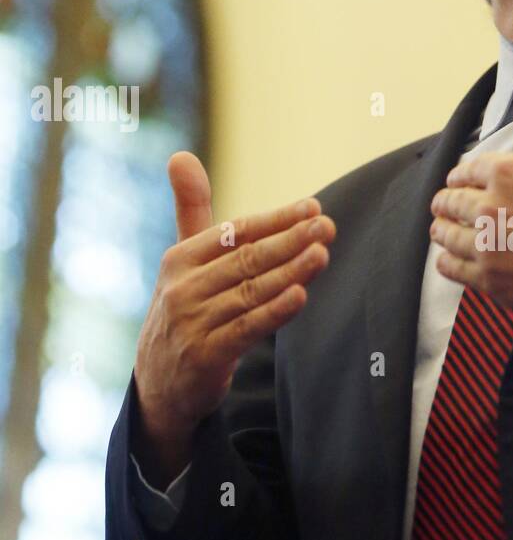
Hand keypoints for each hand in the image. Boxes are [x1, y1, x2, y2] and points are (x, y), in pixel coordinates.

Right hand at [132, 152, 335, 484]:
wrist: (158, 384)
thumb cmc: (183, 310)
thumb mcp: (182, 262)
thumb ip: (191, 210)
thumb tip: (181, 155)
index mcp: (180, 259)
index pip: (234, 232)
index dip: (275, 219)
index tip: (312, 207)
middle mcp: (183, 288)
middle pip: (246, 258)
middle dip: (290, 240)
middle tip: (327, 226)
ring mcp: (193, 322)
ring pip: (250, 291)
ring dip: (290, 272)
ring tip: (322, 254)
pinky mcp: (205, 356)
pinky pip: (247, 328)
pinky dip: (275, 312)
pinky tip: (301, 296)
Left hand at [430, 37, 512, 326]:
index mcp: (509, 171)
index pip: (467, 170)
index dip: (465, 174)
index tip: (463, 179)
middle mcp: (491, 209)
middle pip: (452, 202)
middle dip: (450, 201)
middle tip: (448, 205)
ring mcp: (490, 249)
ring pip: (446, 235)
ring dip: (444, 230)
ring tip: (445, 230)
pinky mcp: (494, 283)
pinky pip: (452, 270)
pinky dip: (449, 263)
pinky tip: (452, 260)